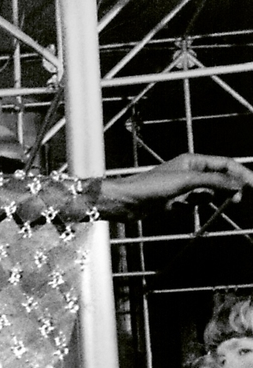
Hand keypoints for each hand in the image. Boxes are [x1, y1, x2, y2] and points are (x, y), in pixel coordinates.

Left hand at [105, 154, 252, 210]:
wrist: (126, 202)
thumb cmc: (151, 186)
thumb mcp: (187, 182)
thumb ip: (213, 181)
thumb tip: (237, 183)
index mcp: (193, 161)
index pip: (225, 164)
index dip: (241, 173)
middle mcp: (189, 171)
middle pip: (219, 178)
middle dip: (230, 187)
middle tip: (238, 200)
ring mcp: (182, 186)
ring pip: (207, 191)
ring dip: (212, 197)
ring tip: (210, 202)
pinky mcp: (174, 200)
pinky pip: (193, 203)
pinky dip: (195, 205)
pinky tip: (186, 207)